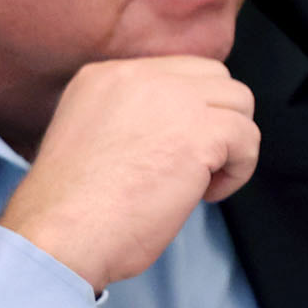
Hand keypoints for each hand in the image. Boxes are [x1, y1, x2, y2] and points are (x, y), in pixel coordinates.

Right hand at [0, 57, 257, 291]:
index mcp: (105, 76)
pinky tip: (205, 194)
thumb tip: (180, 130)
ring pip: (239, 102)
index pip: (178, 72)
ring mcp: (170, 99)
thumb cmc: (71, 210)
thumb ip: (134, 120)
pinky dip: (239, 170)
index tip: (177, 149)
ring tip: (200, 181)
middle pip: (215, 78)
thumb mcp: (94, 138)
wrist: (59, 234)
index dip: (191, 112)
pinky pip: (248, 138)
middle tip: (196, 164)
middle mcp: (138, 76)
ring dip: (231, 143)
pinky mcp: (198, 132)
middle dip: (218, 121)